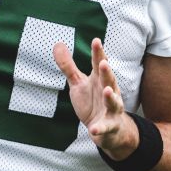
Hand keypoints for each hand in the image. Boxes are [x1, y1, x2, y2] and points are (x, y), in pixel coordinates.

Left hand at [53, 37, 138, 160]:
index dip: (98, 53)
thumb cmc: (92, 102)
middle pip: (109, 80)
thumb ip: (68, 66)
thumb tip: (57, 44)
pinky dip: (100, 128)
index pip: (99, 64)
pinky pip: (105, 127)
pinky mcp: (109, 126)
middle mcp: (108, 92)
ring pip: (113, 102)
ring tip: (107, 90)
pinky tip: (93, 130)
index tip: (96, 41)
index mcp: (100, 80)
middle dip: (107, 72)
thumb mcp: (78, 83)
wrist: (107, 129)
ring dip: (110, 96)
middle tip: (103, 62)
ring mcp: (111, 109)